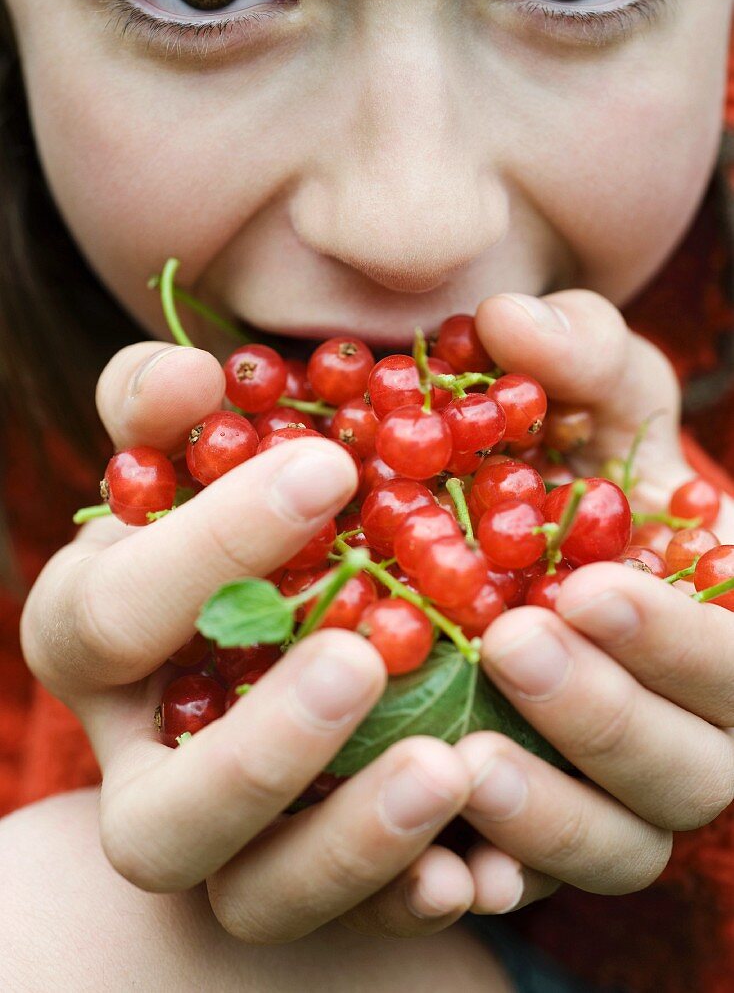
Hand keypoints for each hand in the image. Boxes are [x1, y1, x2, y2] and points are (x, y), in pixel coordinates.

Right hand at [20, 342, 489, 941]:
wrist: (296, 597)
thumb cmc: (247, 507)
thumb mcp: (207, 443)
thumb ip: (173, 404)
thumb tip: (186, 377)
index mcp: (105, 641)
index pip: (110, 613)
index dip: (204, 547)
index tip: (327, 465)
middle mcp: (151, 756)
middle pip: (157, 811)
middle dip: (255, 744)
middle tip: (361, 659)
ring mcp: (232, 836)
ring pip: (249, 893)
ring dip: (342, 845)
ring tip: (445, 769)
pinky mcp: (309, 874)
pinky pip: (349, 921)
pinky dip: (407, 891)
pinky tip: (476, 859)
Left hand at [449, 290, 733, 914]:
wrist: (515, 560)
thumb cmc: (578, 472)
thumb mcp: (592, 404)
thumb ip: (580, 359)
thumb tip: (512, 319)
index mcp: (726, 635)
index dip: (680, 641)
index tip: (587, 584)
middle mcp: (690, 730)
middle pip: (691, 771)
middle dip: (611, 716)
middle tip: (516, 645)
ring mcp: (615, 798)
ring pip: (618, 848)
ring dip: (550, 815)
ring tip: (463, 761)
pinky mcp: (537, 840)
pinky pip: (525, 891)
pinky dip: (484, 887)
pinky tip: (429, 871)